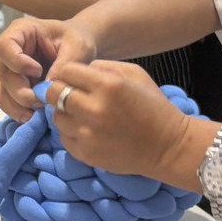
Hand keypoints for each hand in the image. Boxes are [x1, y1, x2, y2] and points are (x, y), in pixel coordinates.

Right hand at [0, 18, 95, 120]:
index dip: (17, 62)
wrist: (75, 48)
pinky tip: (33, 118)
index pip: (4, 46)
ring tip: (36, 116)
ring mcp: (6, 70)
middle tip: (42, 102)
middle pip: (3, 74)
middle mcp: (7, 52)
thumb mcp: (77, 46)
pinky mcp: (10, 87)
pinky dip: (17, 112)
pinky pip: (6, 102)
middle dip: (20, 92)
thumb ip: (64, 64)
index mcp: (20, 32)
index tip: (38, 71)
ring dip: (16, 107)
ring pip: (0, 92)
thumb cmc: (75, 40)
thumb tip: (48, 88)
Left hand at [45, 58, 204, 183]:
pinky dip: (71, 131)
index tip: (73, 78)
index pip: (65, 71)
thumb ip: (103, 67)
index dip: (67, 72)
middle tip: (70, 94)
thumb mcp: (135, 74)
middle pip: (53, 93)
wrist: (168, 147)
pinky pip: (64, 137)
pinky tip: (87, 129)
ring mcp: (87, 134)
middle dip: (59, 90)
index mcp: (108, 85)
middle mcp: (94, 109)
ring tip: (81, 113)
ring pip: (56, 116)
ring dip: (64, 112)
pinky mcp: (85, 153)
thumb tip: (78, 70)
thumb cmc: (153, 106)